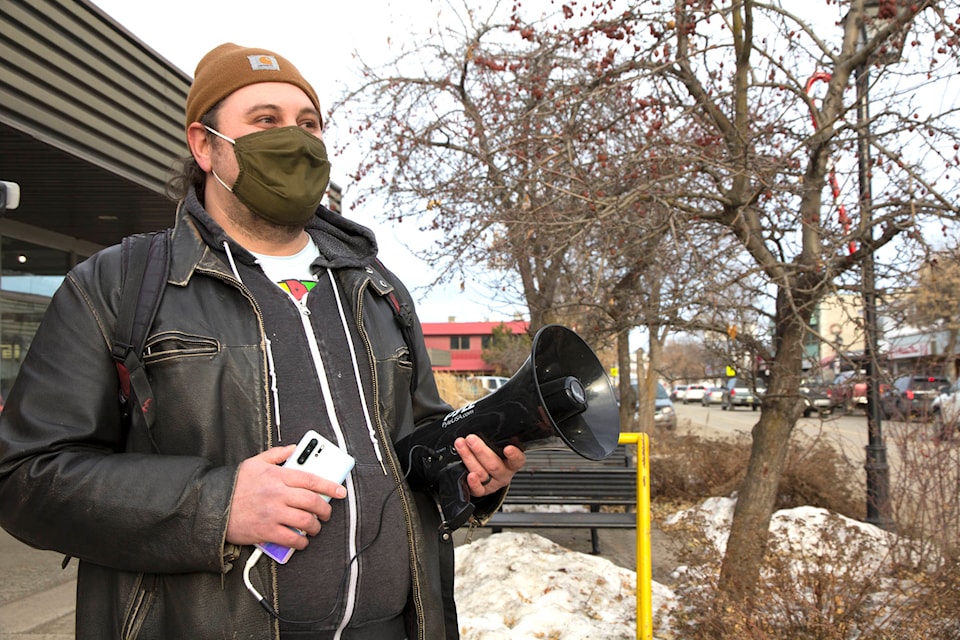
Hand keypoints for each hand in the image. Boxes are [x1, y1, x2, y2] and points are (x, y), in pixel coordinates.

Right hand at [225, 446, 347, 549]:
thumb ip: (277, 454)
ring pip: (305, 521)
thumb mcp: (255, 462)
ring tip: (315, 527)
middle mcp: (277, 494)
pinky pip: (291, 539)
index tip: (340, 491)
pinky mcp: (265, 531)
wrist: (212, 506)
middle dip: (325, 509)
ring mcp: (272, 514)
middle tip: (327, 513)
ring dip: (315, 526)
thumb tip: (294, 448)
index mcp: (277, 476)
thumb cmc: (235, 485)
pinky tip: (302, 540)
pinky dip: (301, 542)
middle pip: (312, 502)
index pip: (310, 479)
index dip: (329, 486)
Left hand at [454, 434, 525, 497]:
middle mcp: (504, 474)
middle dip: (480, 451)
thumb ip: (496, 439)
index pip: (517, 460)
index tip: (508, 448)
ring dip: (469, 458)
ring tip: (461, 446)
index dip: (514, 455)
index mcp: (512, 462)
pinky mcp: (482, 491)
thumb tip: (485, 422)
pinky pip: (478, 490)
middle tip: (471, 439)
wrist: (488, 474)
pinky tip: (468, 475)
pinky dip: (473, 483)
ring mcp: (493, 483)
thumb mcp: (498, 446)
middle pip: (494, 465)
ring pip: (482, 473)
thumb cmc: (494, 455)